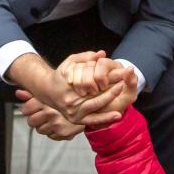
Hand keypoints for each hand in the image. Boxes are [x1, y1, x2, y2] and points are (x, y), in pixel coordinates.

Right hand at [7, 52, 133, 124]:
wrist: (48, 92)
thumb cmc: (61, 75)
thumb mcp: (70, 62)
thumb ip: (85, 57)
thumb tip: (102, 54)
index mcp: (69, 85)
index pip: (93, 79)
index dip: (109, 76)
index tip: (121, 71)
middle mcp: (71, 100)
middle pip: (96, 92)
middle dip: (113, 85)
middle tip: (125, 79)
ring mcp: (73, 112)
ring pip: (96, 105)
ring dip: (111, 97)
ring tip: (123, 89)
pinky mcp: (76, 120)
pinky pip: (93, 120)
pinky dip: (105, 118)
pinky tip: (117, 114)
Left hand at [16, 91, 83, 140]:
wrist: (87, 105)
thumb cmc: (65, 98)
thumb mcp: (48, 93)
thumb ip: (31, 94)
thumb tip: (17, 93)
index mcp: (45, 101)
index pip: (26, 109)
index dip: (28, 109)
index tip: (32, 108)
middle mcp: (51, 112)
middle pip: (31, 122)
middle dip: (35, 119)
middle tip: (43, 114)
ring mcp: (57, 124)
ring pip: (40, 130)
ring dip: (44, 126)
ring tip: (52, 119)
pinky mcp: (64, 133)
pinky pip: (51, 135)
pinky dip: (53, 132)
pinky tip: (58, 124)